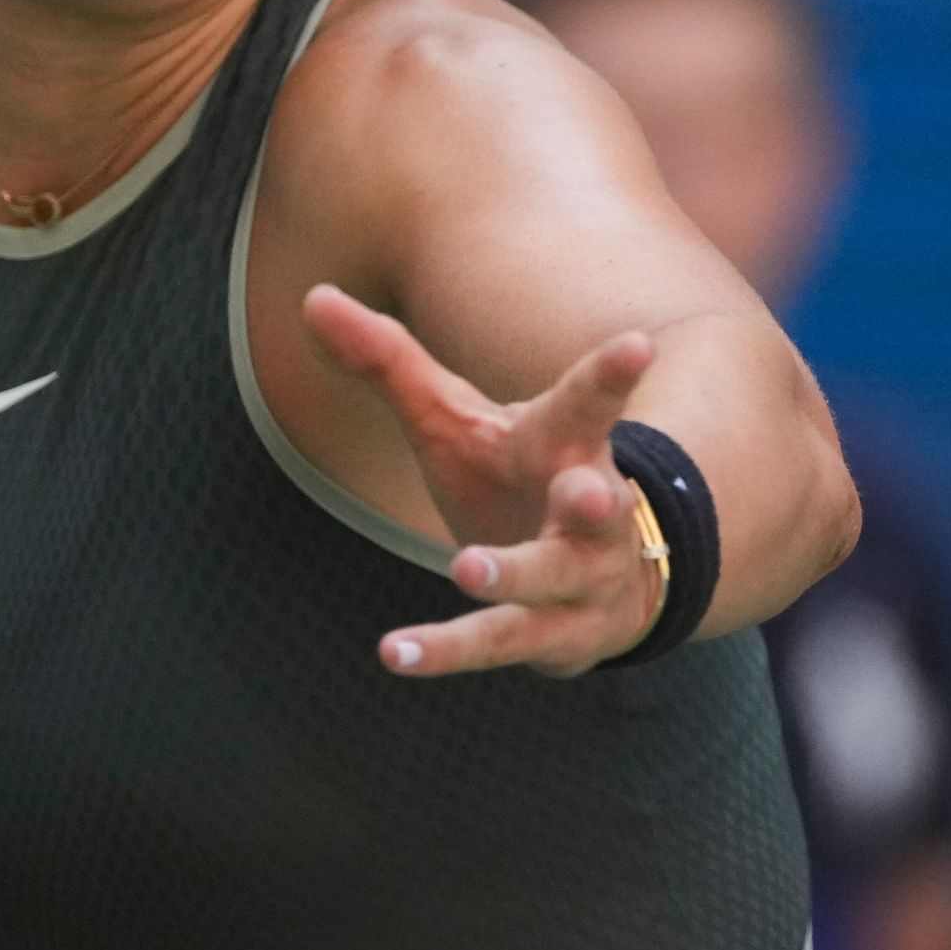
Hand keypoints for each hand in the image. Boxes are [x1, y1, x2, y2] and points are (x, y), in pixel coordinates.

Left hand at [301, 283, 664, 678]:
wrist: (594, 581)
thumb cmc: (511, 479)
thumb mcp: (451, 417)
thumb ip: (387, 362)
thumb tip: (312, 296)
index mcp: (566, 446)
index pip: (591, 404)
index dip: (613, 375)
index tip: (638, 347)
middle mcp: (592, 512)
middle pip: (597, 503)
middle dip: (594, 500)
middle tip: (585, 492)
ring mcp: (582, 579)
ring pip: (552, 580)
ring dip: (515, 574)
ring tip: (466, 565)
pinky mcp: (557, 637)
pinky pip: (500, 644)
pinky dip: (447, 650)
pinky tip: (395, 653)